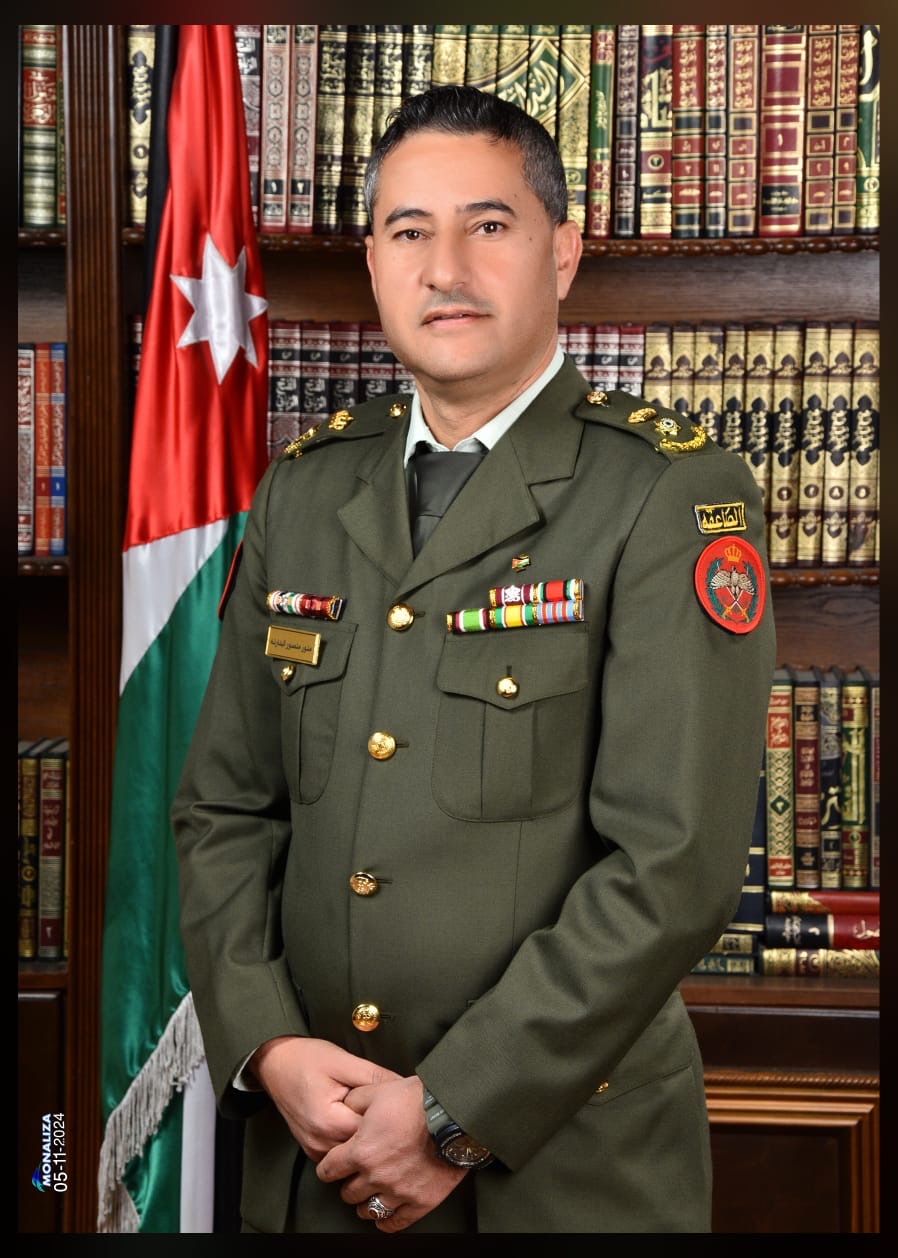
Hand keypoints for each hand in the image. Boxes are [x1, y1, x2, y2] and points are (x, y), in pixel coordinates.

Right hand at [248, 1036, 399, 1161]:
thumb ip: (374, 1076)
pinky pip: (342, 1150)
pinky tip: (357, 1119)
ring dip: (365, 1135)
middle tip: (388, 1107)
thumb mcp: (343, 1061)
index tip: (396, 1105)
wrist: (274, 1063)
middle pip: (364, 1146)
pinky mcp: (314, 1149)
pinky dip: (352, 1137)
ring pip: (354, 1151)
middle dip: (379, 1128)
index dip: (387, 1118)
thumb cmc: (305, 1059)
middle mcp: (320, 1143)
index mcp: (327, 1123)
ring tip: (371, 1112)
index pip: (372, 1133)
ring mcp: (315, 1150)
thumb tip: (403, 1087)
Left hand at [316, 1074, 465, 1231]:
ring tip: (369, 1194)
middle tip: (355, 1175)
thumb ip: (356, 1102)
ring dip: (365, 1203)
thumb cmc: (419, 1101)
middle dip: (348, 1183)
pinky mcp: (420, 1201)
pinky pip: (395, 1223)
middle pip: (348, 1193)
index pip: (329, 1170)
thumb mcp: (378, 1090)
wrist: (453, 1113)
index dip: (328, 1166)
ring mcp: (398, 1192)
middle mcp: (376, 1176)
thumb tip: (345, 1107)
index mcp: (362, 1151)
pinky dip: (386, 1221)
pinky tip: (386, 1213)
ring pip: (368, 1211)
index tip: (333, 1165)